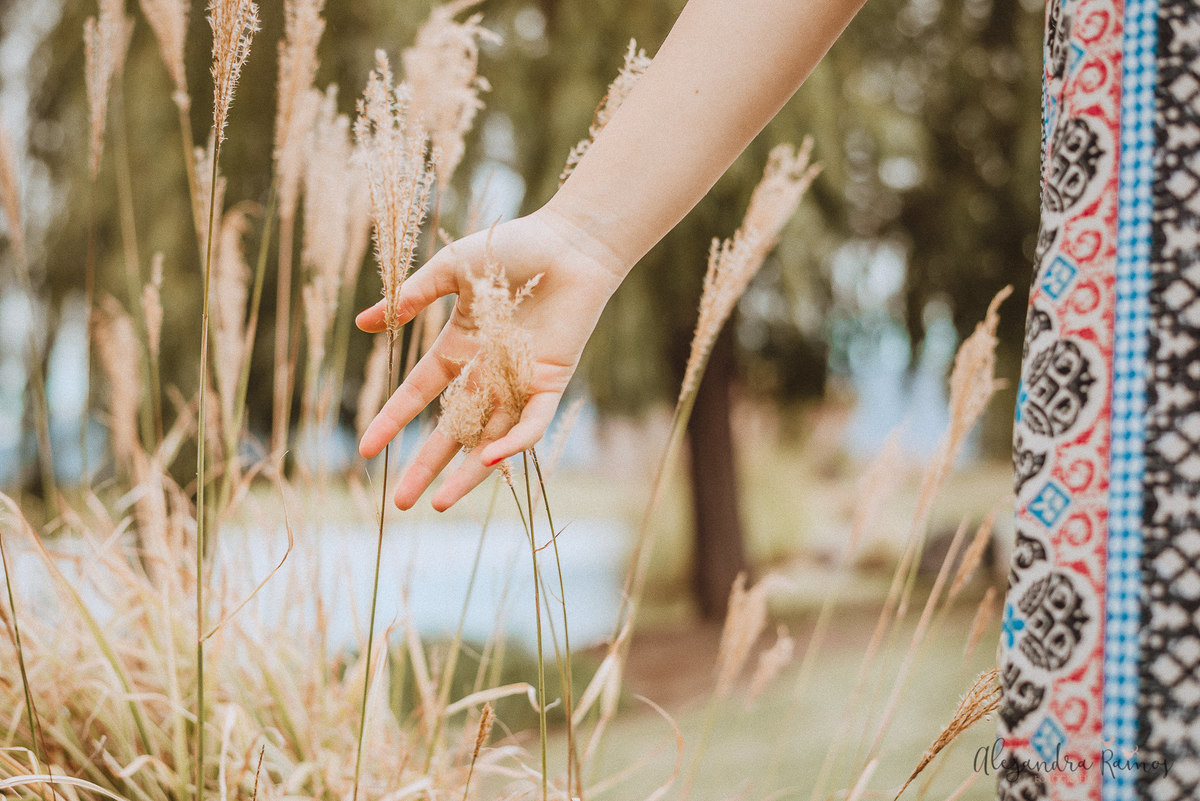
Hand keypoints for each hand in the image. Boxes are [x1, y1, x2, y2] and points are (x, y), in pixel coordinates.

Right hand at [356, 206, 625, 510]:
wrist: (571, 241)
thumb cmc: (514, 247)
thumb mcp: (452, 272)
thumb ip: (412, 298)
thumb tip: (363, 324)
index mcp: (459, 347)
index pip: (419, 394)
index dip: (393, 421)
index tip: (366, 449)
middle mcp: (487, 372)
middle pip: (451, 431)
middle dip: (425, 466)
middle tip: (400, 502)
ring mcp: (519, 381)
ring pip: (490, 439)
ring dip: (466, 473)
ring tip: (439, 504)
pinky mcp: (550, 381)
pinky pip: (530, 423)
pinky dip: (512, 443)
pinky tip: (488, 461)